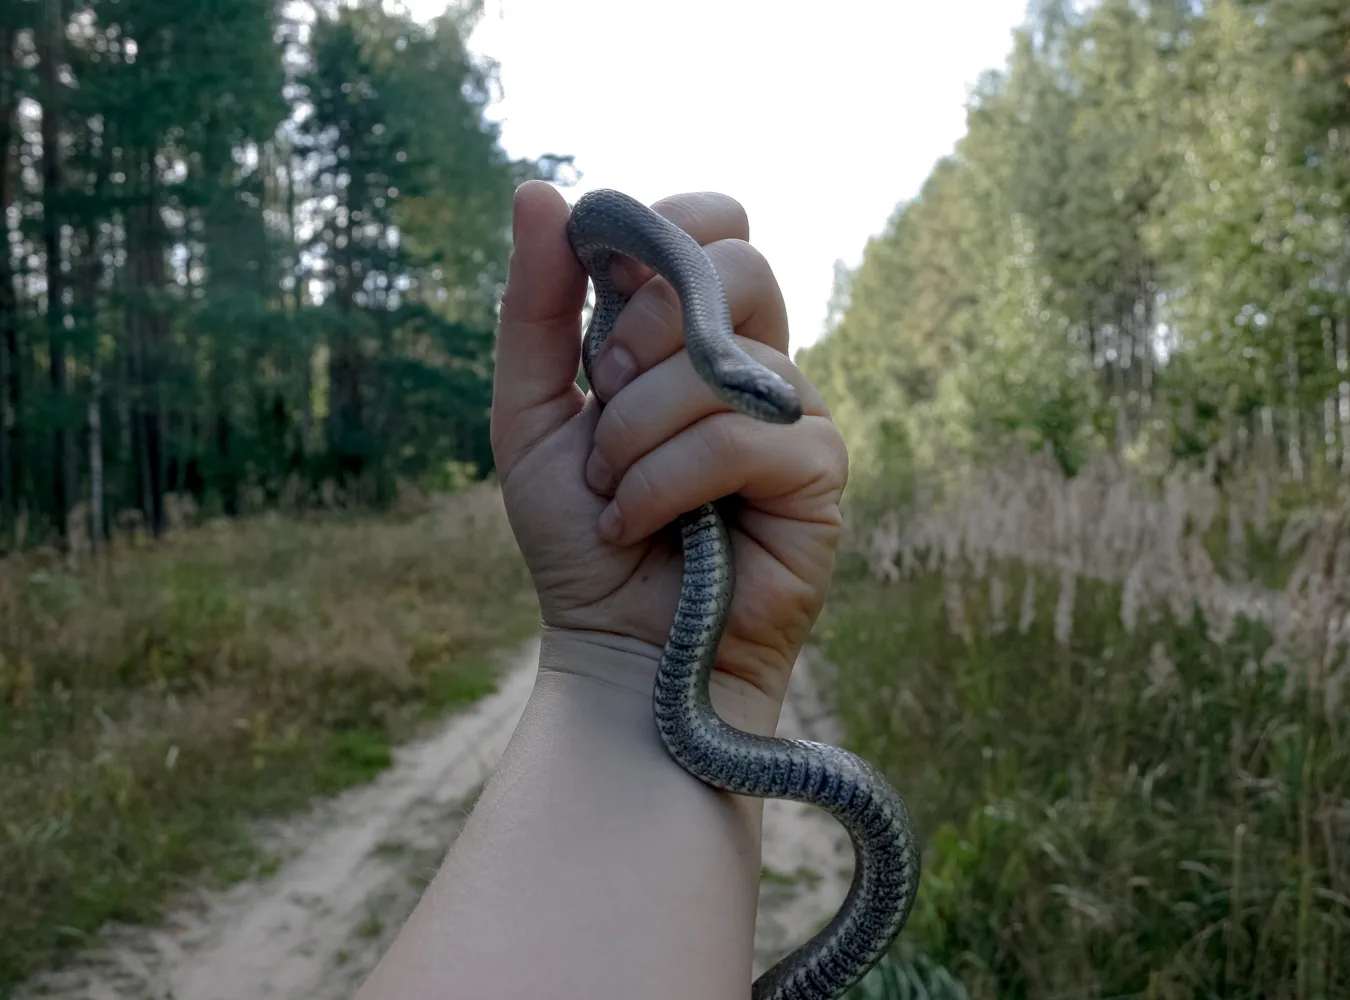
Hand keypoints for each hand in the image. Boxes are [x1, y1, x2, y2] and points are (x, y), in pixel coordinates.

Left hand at [490, 181, 846, 724]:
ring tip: (616, 494)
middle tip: (606, 396)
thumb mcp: (530, 411)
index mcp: (698, 336)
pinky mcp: (819, 473)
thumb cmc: (580, 537)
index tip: (608, 300)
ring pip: (723, 360)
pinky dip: (668, 481)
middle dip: (648, 329)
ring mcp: (796, 414)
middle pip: (742, 263)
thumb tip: (537, 187)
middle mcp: (757, 364)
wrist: (615, 648)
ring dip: (636, 431)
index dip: (667, 233)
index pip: (718, 225)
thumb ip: (535, 306)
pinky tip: (644, 525)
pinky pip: (740, 434)